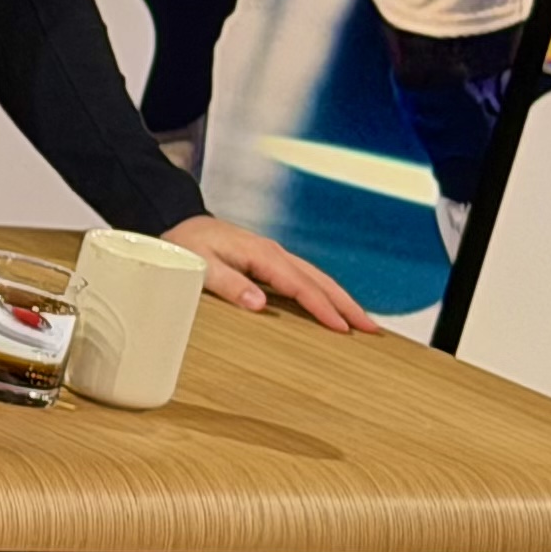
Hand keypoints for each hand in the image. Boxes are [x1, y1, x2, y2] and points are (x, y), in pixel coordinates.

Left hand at [163, 214, 373, 331]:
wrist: (179, 222)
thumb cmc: (186, 245)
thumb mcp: (200, 265)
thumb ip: (228, 284)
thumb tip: (261, 304)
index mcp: (261, 255)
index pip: (300, 285)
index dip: (322, 308)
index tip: (342, 328)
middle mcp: (274, 253)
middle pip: (319, 280)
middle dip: (347, 304)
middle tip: (371, 329)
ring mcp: (274, 256)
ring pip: (317, 278)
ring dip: (341, 299)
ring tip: (363, 322)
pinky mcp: (270, 261)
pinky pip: (305, 277)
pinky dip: (325, 292)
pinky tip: (333, 306)